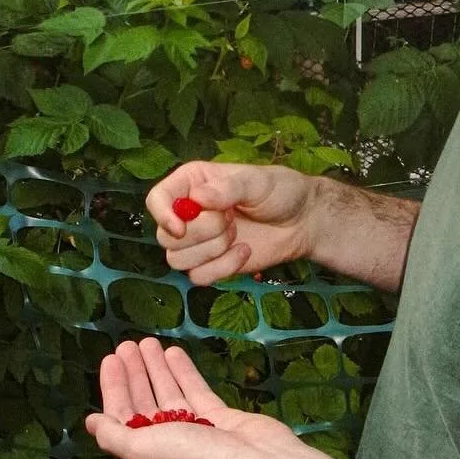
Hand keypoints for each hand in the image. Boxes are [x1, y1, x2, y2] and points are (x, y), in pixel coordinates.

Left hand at [84, 337, 295, 458]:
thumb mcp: (142, 450)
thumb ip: (115, 436)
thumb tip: (90, 423)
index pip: (121, 419)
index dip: (114, 389)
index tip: (111, 360)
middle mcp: (167, 446)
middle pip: (144, 404)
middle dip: (134, 375)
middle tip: (126, 345)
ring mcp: (194, 431)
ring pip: (169, 394)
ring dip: (156, 369)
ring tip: (147, 341)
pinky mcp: (217, 418)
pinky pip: (194, 391)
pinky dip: (183, 372)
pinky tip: (173, 352)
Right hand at [145, 161, 319, 283]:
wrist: (302, 222)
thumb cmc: (280, 192)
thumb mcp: (257, 181)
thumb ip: (228, 188)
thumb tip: (198, 198)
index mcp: (191, 183)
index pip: (157, 199)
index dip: (162, 215)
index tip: (181, 227)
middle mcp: (187, 212)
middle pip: (166, 236)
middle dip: (203, 233)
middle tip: (231, 220)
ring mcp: (197, 241)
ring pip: (177, 260)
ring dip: (212, 251)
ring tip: (237, 234)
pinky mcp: (210, 264)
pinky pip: (198, 277)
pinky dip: (223, 268)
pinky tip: (244, 251)